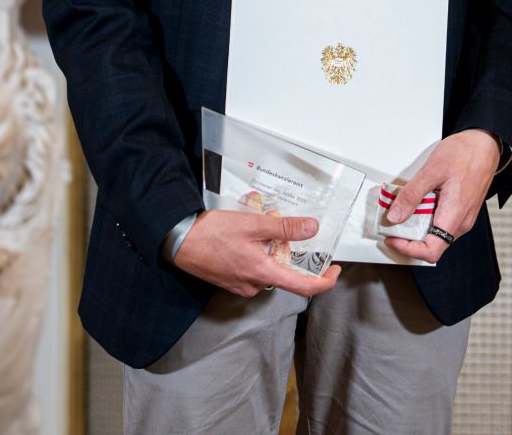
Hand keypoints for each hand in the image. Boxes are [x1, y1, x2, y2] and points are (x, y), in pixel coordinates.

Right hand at [170, 209, 341, 298]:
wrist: (177, 241)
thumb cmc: (210, 234)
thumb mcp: (253, 224)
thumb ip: (285, 228)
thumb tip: (311, 228)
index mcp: (263, 273)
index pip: (304, 287)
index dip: (324, 281)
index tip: (334, 271)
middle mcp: (254, 285)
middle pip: (286, 274)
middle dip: (290, 252)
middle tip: (284, 230)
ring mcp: (241, 285)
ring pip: (269, 270)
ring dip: (272, 251)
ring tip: (261, 227)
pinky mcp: (231, 281)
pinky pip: (254, 270)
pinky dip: (258, 255)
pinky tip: (247, 238)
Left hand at [382, 129, 501, 263]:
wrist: (485, 144)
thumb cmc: (466, 153)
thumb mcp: (432, 171)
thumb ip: (411, 196)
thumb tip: (395, 216)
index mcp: (455, 215)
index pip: (430, 251)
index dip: (408, 249)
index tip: (392, 238)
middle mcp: (461, 222)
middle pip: (431, 244)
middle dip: (409, 235)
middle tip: (394, 218)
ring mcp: (463, 218)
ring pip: (435, 234)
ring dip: (417, 225)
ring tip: (406, 206)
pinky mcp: (462, 211)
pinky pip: (441, 223)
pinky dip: (426, 217)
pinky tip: (420, 201)